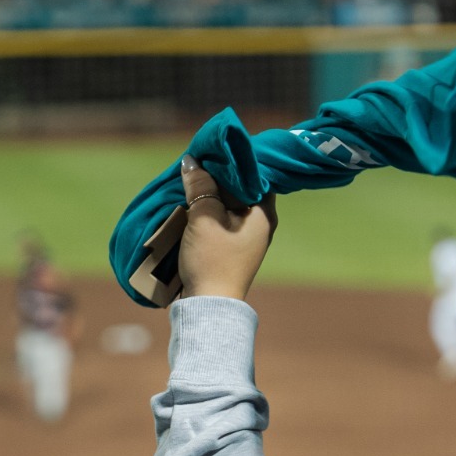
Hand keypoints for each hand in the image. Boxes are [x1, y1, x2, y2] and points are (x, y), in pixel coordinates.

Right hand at [176, 155, 276, 301]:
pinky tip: (193, 202)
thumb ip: (200, 186)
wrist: (208, 306)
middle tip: (200, 161)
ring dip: (211, 193)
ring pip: (229, 204)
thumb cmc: (212, 260)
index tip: (216, 149)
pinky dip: (209, 209)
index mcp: (264, 213)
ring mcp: (247, 237)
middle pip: (241, 188)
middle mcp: (261, 223)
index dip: (235, 160)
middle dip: (219, 176)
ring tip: (193, 178)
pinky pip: (222, 219)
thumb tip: (191, 161)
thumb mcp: (204, 218)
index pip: (255, 174)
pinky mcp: (232, 248)